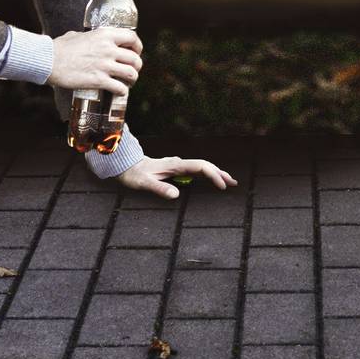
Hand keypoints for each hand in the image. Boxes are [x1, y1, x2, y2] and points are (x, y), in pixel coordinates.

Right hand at [47, 27, 142, 95]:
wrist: (49, 60)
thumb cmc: (59, 47)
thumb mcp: (77, 35)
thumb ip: (89, 37)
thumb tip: (89, 39)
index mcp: (105, 35)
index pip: (132, 37)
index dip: (138, 46)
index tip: (136, 51)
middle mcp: (108, 49)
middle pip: (135, 58)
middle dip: (137, 66)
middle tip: (132, 70)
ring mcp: (105, 65)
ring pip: (131, 73)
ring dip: (132, 79)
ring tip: (128, 82)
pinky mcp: (98, 80)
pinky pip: (120, 88)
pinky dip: (122, 91)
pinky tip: (119, 92)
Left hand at [117, 156, 238, 198]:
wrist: (127, 165)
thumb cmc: (134, 175)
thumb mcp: (144, 183)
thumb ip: (159, 188)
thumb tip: (175, 195)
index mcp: (175, 165)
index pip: (200, 167)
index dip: (213, 175)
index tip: (221, 186)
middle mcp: (179, 163)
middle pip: (205, 165)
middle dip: (220, 173)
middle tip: (233, 183)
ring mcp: (178, 165)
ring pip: (202, 166)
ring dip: (216, 173)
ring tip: (229, 181)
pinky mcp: (176, 169)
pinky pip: (196, 170)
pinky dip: (207, 174)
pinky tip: (211, 180)